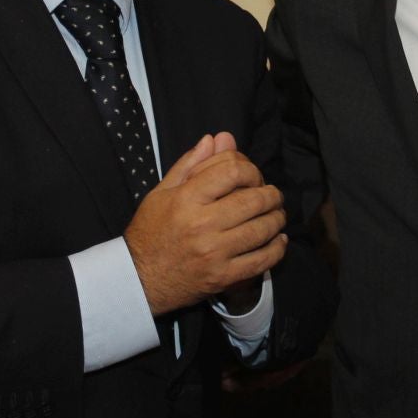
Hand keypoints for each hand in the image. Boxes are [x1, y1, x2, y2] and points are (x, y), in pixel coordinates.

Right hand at [125, 133, 286, 316]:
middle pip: (253, 200)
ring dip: (277, 218)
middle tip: (272, 195)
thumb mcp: (162, 192)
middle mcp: (202, 225)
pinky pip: (261, 261)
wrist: (140, 278)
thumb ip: (190, 164)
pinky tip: (277, 240)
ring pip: (262, 229)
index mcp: (186, 199)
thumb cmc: (151, 231)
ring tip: (277, 214)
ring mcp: (214, 253)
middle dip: (271, 194)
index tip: (253, 176)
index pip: (232, 171)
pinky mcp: (223, 277)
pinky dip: (276, 249)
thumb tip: (216, 139)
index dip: (250, 169)